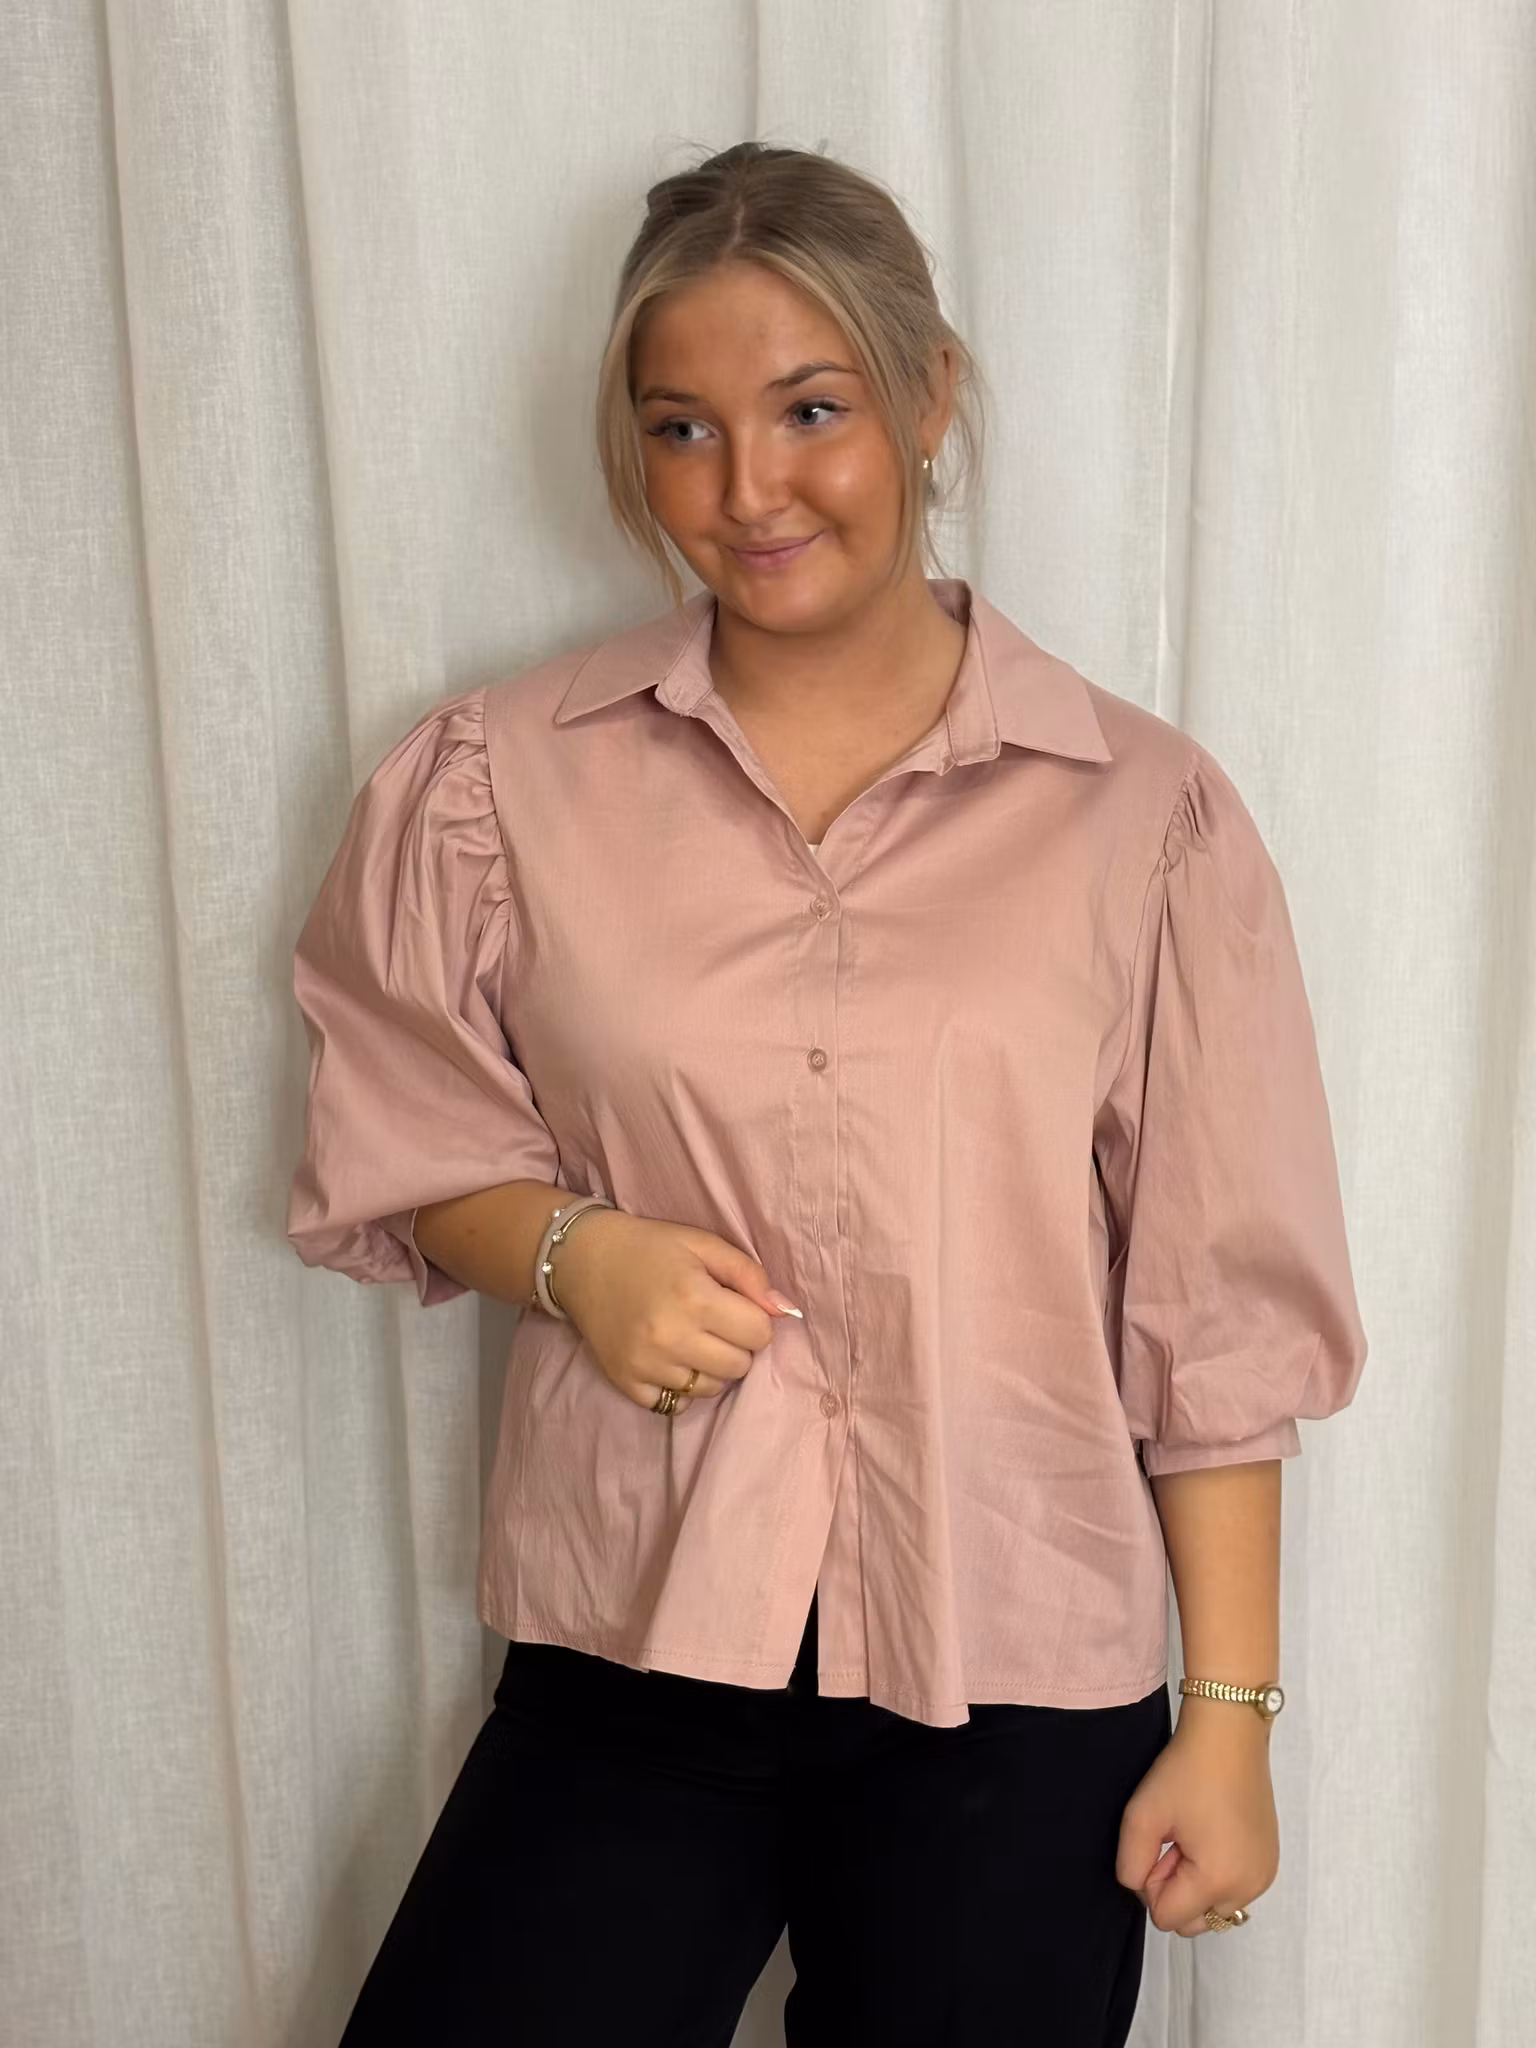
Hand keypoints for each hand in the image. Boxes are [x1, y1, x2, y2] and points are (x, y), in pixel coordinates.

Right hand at [547, 1209, 801, 1412]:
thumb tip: (784, 1311)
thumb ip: (749, 1275)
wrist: (581, 1260)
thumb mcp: (703, 1244)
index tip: (735, 1306)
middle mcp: (671, 1337)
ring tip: (690, 1338)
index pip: (759, 1334)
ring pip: (711, 1389)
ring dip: (711, 1367)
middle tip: (714, 1322)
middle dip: (736, 1345)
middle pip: (739, 1366)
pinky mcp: (626, 1383)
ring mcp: (646, 1365)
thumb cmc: (649, 1247)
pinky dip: (680, 1387)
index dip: (754, 1319)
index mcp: (694, 1297)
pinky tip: (670, 1358)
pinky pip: (676, 1405)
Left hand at [1115, 1702, 1279, 1936]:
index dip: (1150, 1884)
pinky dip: (1217, 1875)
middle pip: (1194, 1922)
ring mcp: (1264, 1877)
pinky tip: (1212, 1835)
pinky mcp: (1270, 1862)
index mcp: (1218, 1881)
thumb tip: (1140, 1888)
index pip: (1167, 1918)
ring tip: (1192, 1837)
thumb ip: (1130, 1865)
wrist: (1230, 1734)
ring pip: (1214, 1909)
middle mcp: (1249, 1888)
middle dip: (1174, 1890)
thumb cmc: (1185, 1771)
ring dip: (1195, 1885)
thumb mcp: (1141, 1815)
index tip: (1157, 1845)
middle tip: (1172, 1842)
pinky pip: (1235, 1891)